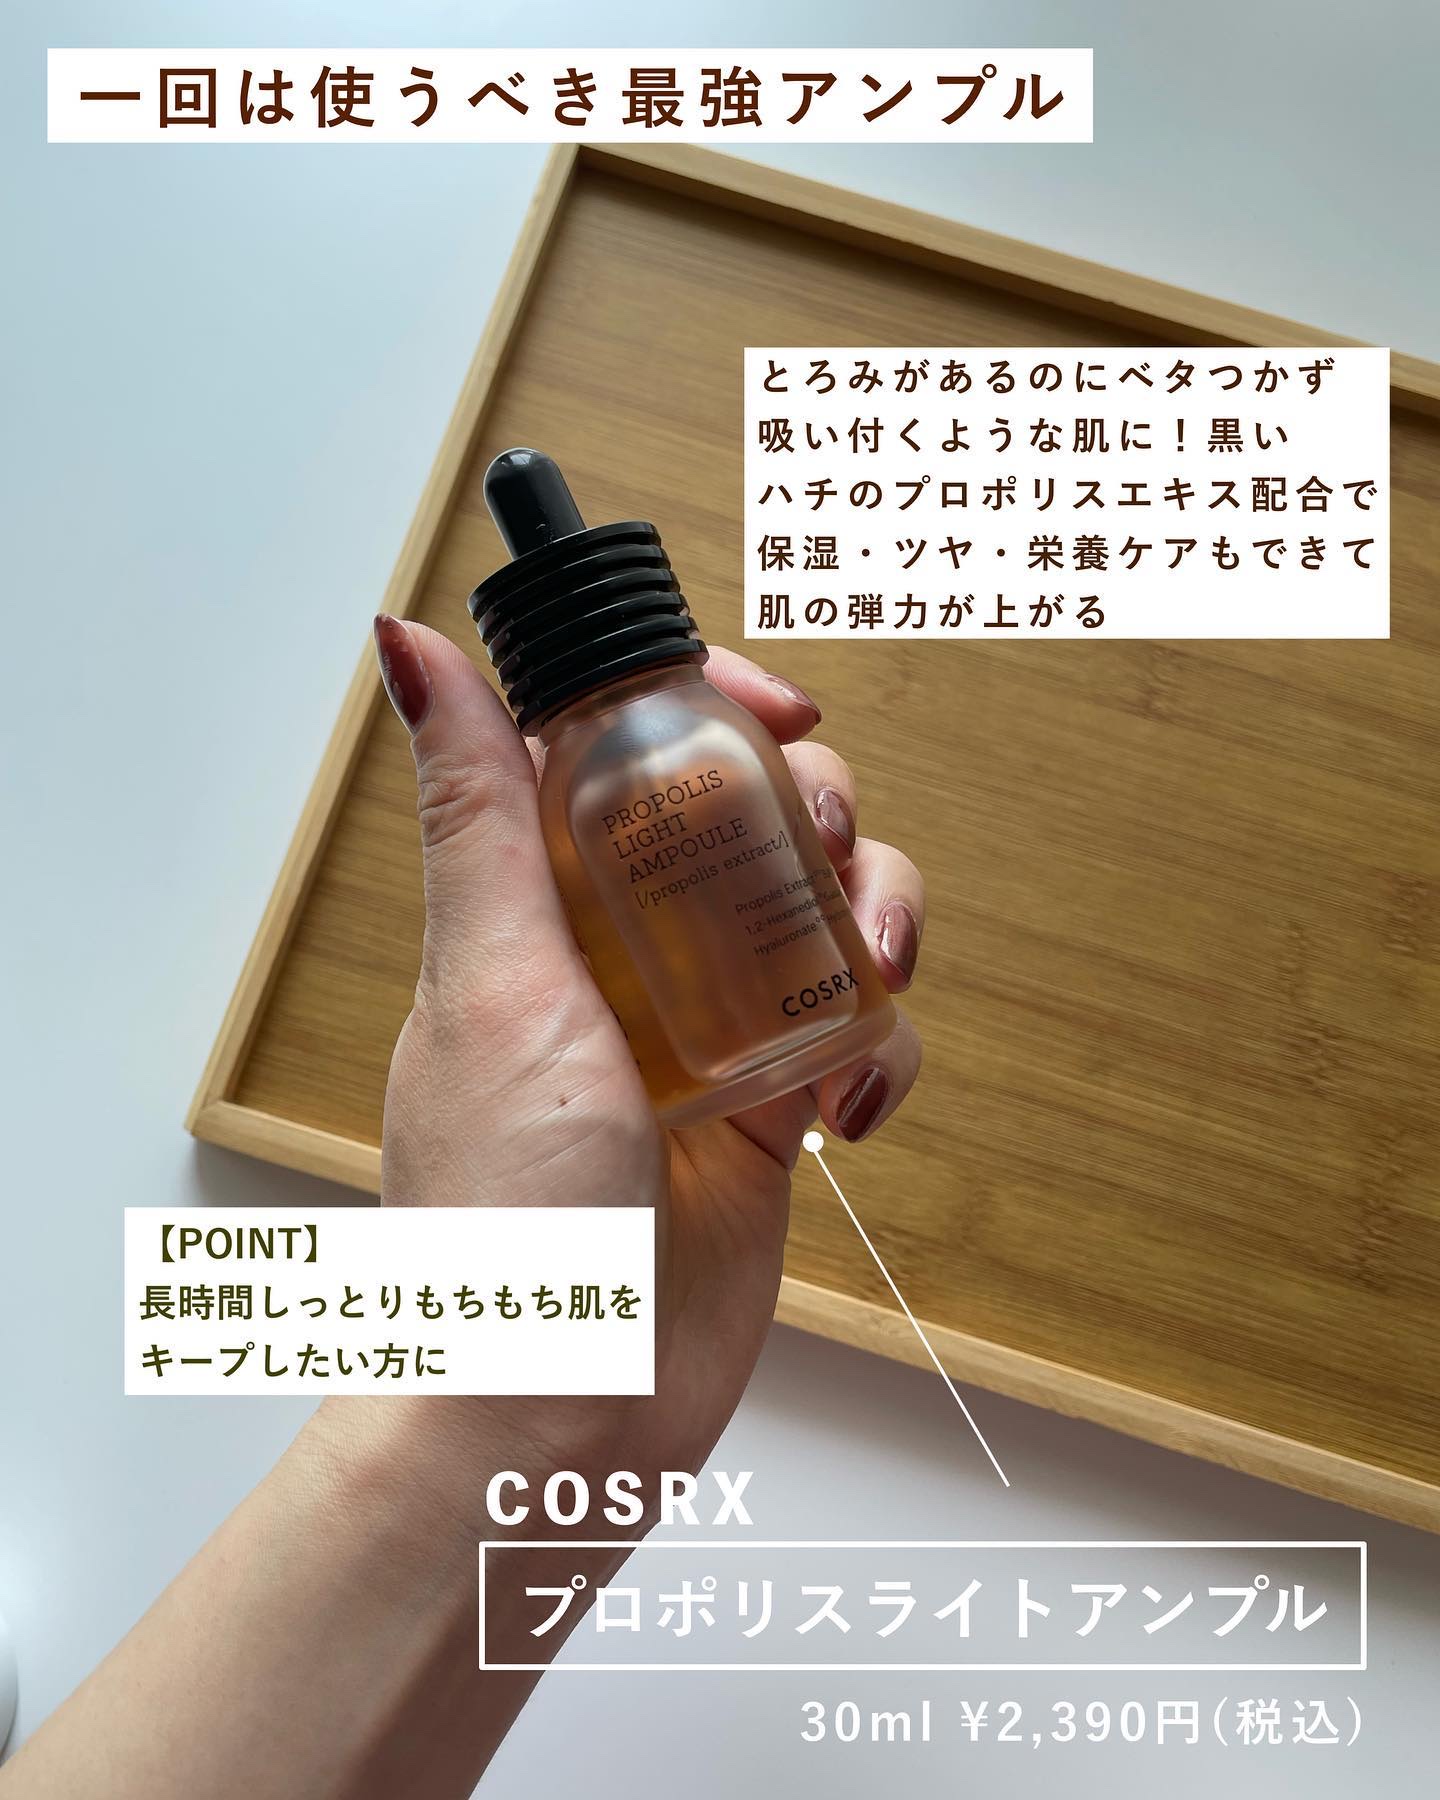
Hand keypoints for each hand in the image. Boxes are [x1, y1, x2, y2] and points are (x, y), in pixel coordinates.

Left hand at [370, 615, 923, 1484]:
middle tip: (825, 853)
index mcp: (545, 898)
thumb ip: (478, 811)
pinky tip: (851, 1116)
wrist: (563, 1411)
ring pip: (828, 906)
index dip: (715, 699)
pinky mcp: (773, 1105)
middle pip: (756, 809)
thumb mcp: (494, 982)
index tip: (781, 712)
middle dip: (818, 808)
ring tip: (876, 969)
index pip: (634, 742)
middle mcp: (630, 946)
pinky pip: (863, 1029)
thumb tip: (408, 642)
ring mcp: (710, 1023)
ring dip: (880, 913)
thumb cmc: (502, 1209)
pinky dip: (883, 1049)